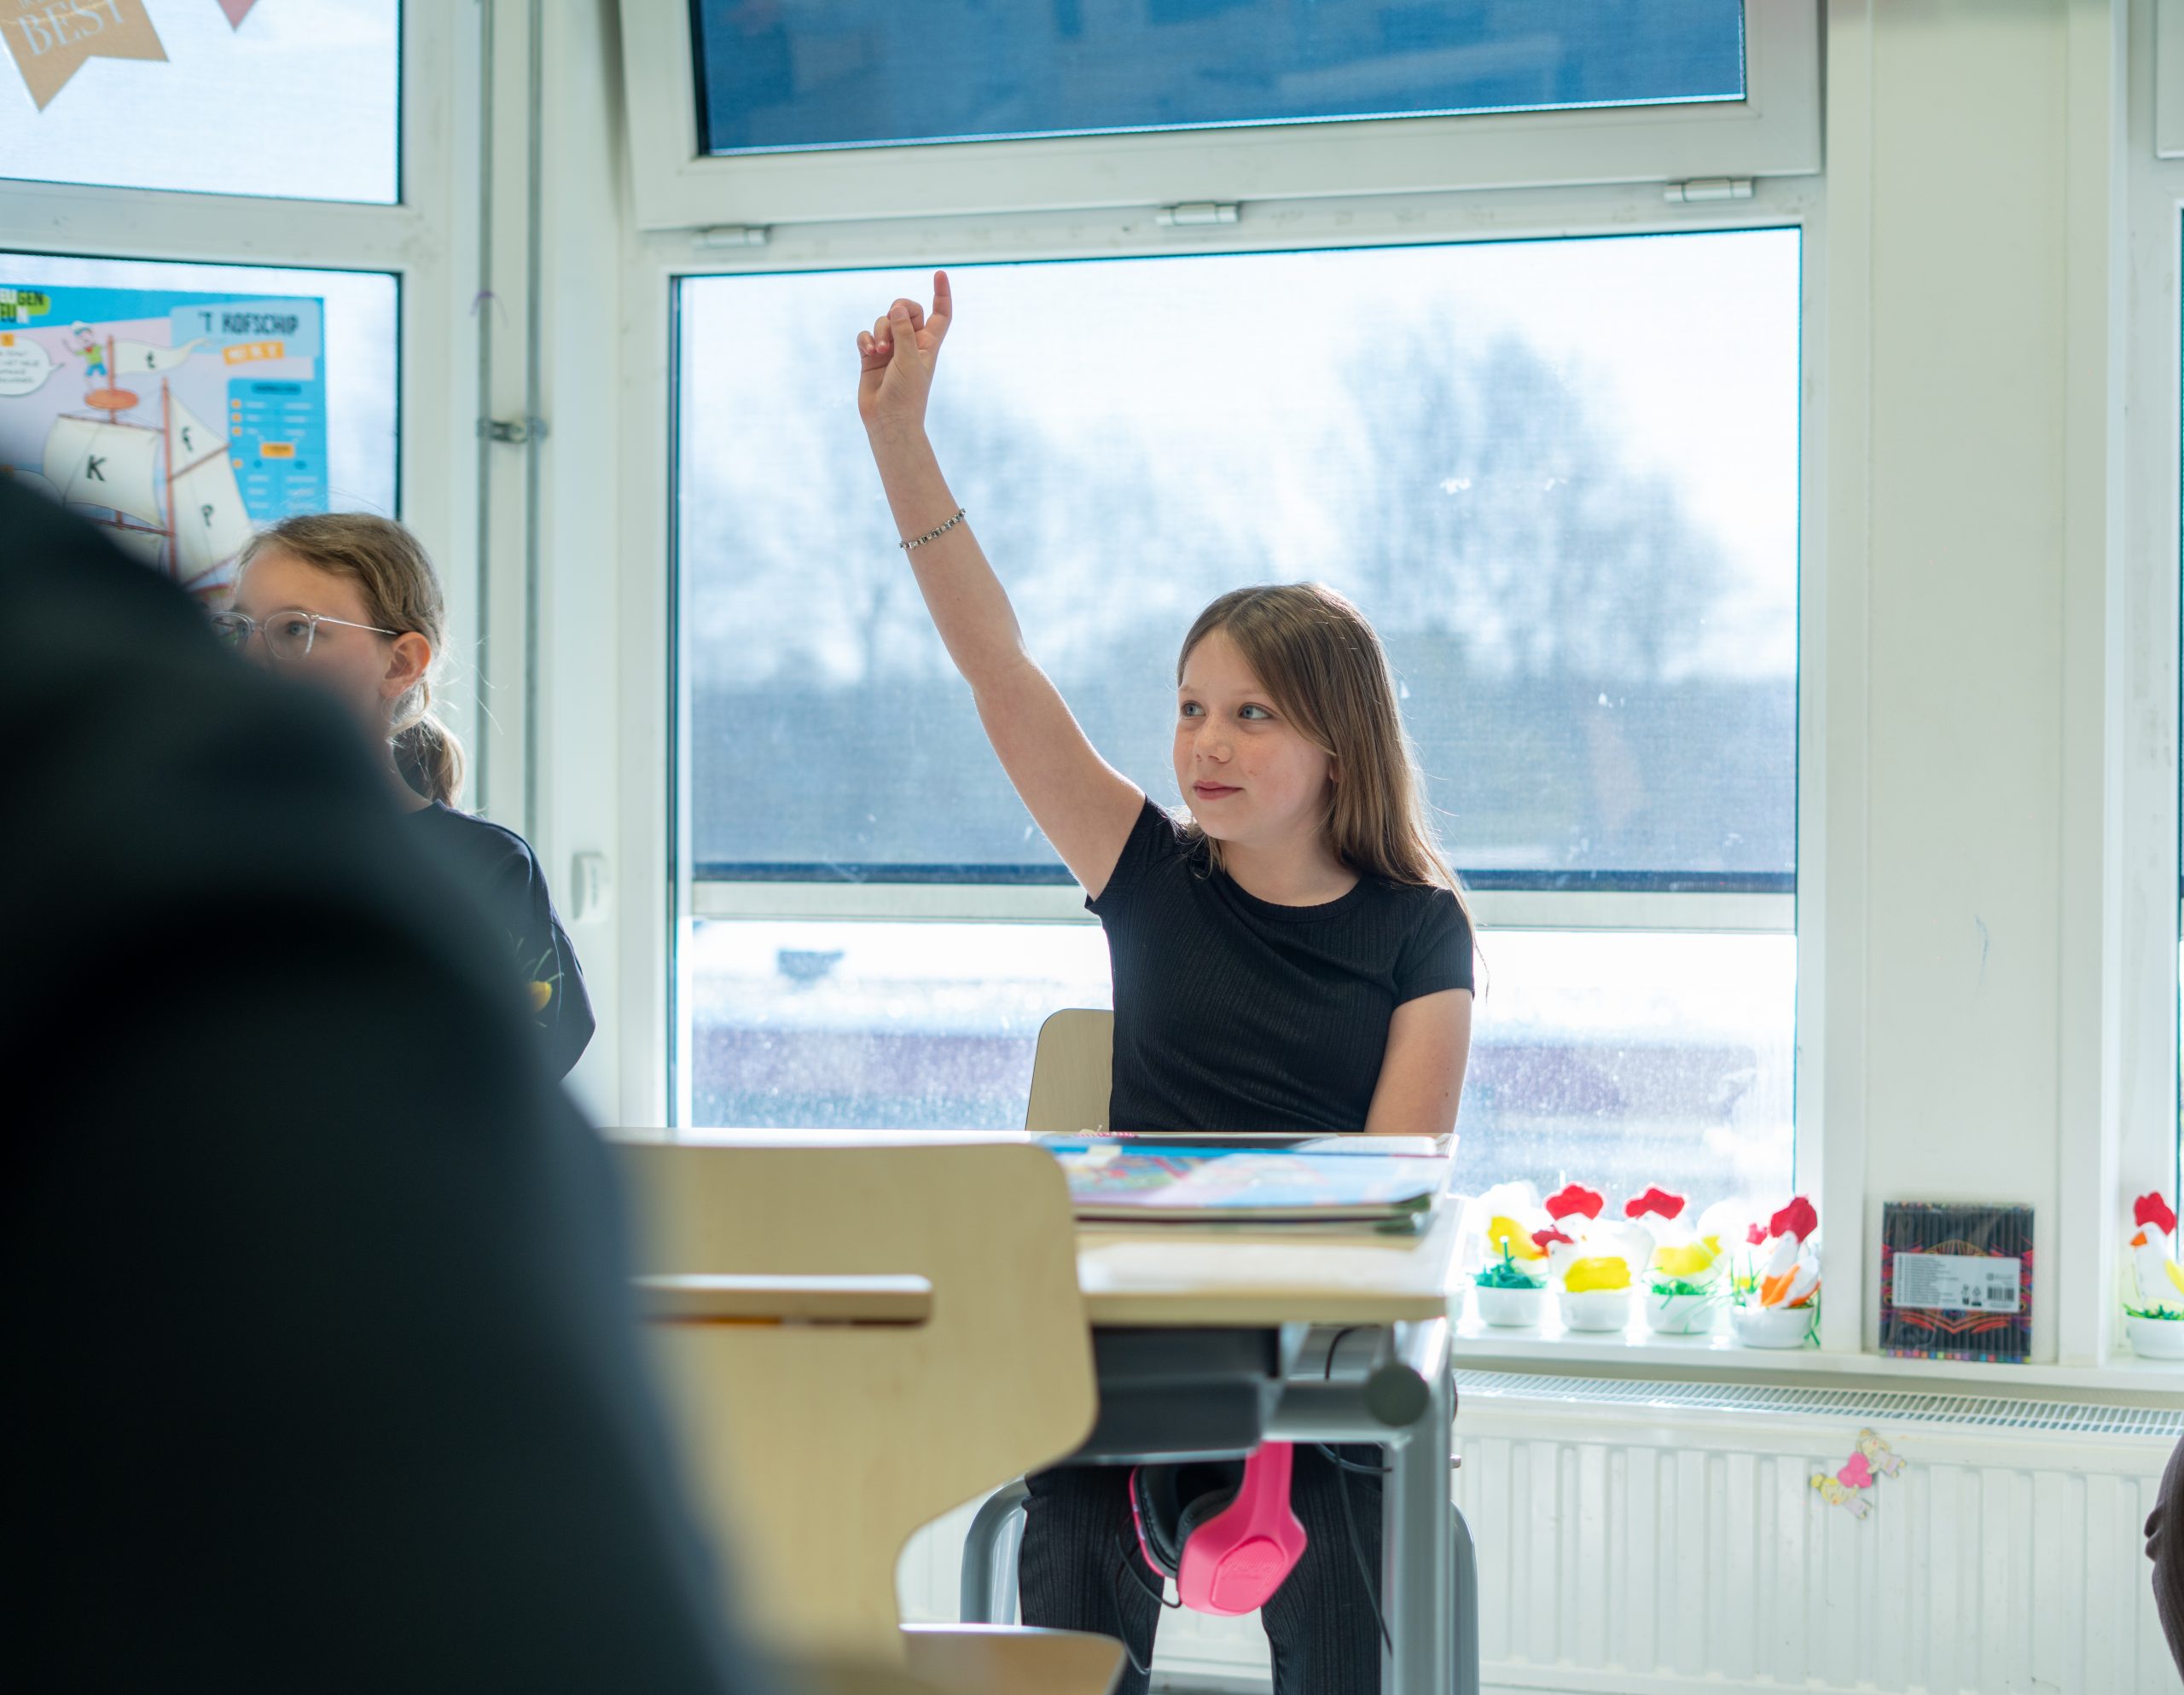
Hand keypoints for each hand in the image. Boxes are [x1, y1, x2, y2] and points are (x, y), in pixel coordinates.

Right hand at [856, 270, 950, 437]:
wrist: (889, 421)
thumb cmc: (907, 395)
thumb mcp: (910, 361)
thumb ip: (904, 332)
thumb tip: (896, 308)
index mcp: (929, 344)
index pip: (940, 313)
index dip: (942, 293)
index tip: (940, 273)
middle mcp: (910, 343)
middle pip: (906, 309)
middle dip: (898, 308)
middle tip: (894, 318)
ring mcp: (890, 349)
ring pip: (884, 321)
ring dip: (880, 330)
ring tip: (880, 351)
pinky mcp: (870, 357)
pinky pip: (866, 335)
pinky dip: (866, 339)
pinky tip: (869, 351)